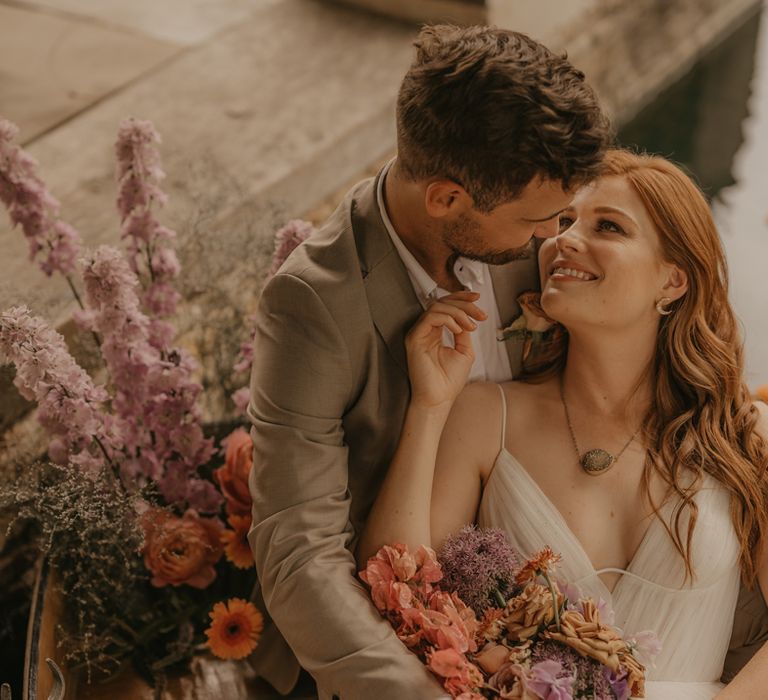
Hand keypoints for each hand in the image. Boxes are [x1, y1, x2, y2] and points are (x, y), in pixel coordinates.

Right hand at [405, 291, 485, 408]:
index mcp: (435, 332)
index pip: (446, 307)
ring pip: (436, 307)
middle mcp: (425, 330)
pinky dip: (447, 319)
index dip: (461, 298)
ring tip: (470, 325)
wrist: (439, 398)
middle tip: (480, 314)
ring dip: (458, 312)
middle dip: (464, 304)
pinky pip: (430, 318)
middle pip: (442, 303)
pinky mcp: (414, 338)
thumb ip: (464, 332)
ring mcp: (418, 333)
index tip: (478, 299)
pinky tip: (458, 329)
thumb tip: (468, 317)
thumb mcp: (465, 351)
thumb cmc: (449, 380)